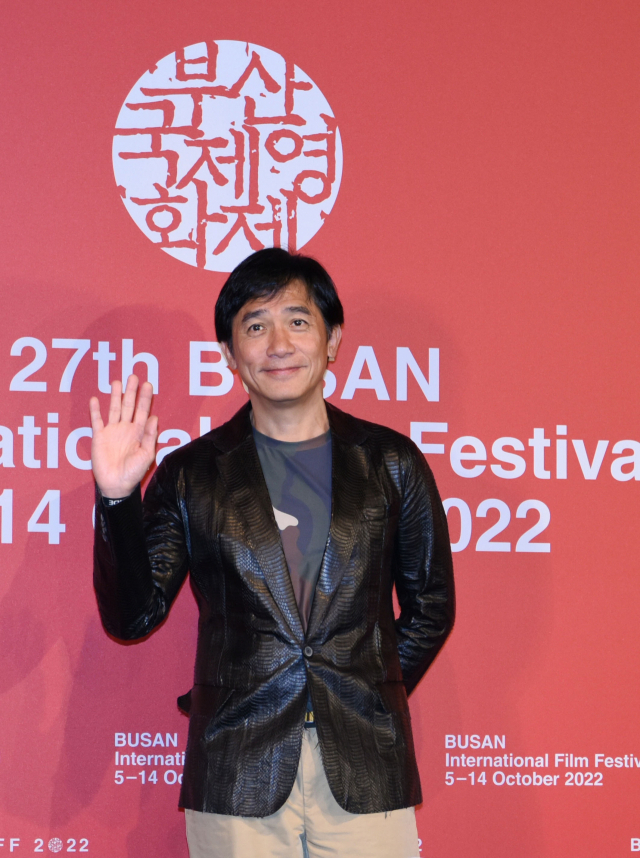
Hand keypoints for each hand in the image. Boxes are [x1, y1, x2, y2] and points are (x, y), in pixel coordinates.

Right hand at [89, 375, 157, 497]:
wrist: (117, 484)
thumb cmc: (134, 472)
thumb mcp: (147, 455)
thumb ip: (150, 436)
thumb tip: (154, 417)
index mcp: (139, 432)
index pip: (143, 411)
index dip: (145, 398)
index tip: (148, 384)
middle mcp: (126, 428)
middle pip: (129, 406)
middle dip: (131, 392)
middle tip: (133, 377)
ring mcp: (112, 431)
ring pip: (114, 409)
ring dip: (115, 396)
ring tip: (116, 382)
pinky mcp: (99, 437)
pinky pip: (96, 421)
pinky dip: (95, 410)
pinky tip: (95, 399)